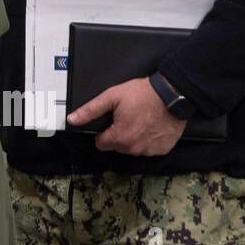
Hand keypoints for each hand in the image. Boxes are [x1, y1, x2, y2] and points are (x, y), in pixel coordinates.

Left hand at [67, 77, 186, 155]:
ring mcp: (150, 150)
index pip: (101, 144)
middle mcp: (135, 148)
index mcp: (120, 137)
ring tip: (140, 120)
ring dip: (133, 138)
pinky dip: (148, 140)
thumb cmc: (142, 94)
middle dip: (118, 134)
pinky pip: (148, 148)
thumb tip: (72, 119)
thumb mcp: (112, 97)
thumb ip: (90, 110)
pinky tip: (151, 126)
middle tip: (127, 117)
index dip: (103, 132)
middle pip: (116, 146)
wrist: (172, 94)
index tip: (111, 121)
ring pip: (132, 148)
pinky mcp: (163, 149)